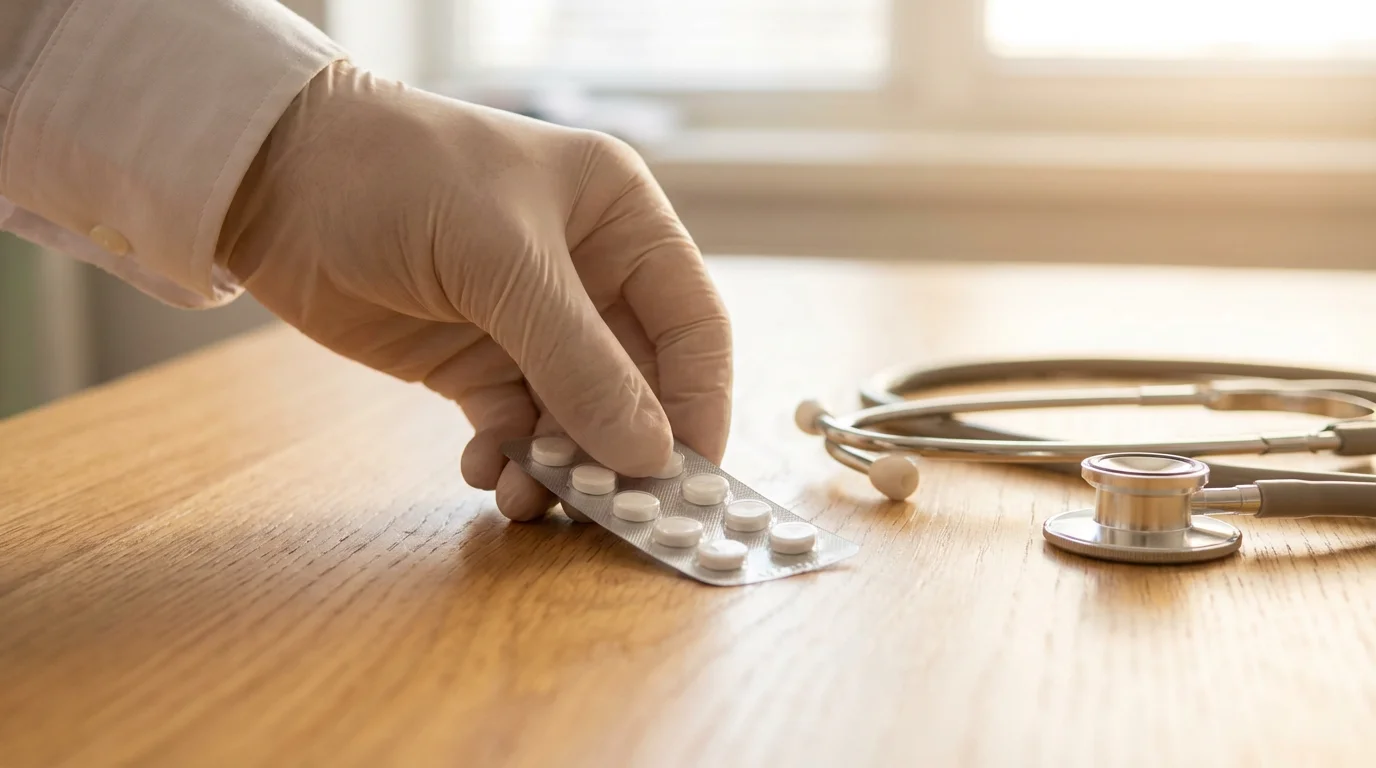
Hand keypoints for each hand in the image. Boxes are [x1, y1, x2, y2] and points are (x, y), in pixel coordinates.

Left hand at [215, 61, 732, 519]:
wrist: (269, 178)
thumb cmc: (398, 176)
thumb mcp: (500, 259)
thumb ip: (578, 360)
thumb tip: (650, 456)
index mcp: (619, 220)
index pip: (692, 325)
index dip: (700, 403)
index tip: (693, 477)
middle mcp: (587, 274)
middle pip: (638, 383)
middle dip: (625, 447)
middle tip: (616, 511)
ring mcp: (529, 323)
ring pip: (576, 416)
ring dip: (563, 464)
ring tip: (529, 496)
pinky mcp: (473, 362)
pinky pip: (516, 427)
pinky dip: (510, 459)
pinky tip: (486, 472)